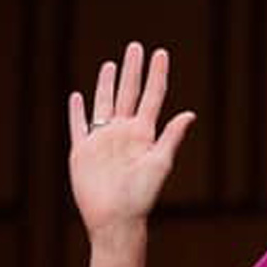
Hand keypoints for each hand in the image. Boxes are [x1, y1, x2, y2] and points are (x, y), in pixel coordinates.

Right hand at [67, 41, 196, 233]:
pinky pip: (78, 126)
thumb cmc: (140, 197)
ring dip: (107, 84)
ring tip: (111, 64)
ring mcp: (102, 141)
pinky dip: (77, 111)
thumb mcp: (159, 164)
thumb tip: (190, 114)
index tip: (161, 53)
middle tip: (136, 47)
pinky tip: (77, 97)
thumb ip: (171, 138)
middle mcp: (123, 133)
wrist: (115, 220)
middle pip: (128, 93)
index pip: (152, 97)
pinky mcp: (83, 152)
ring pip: (104, 104)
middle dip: (133, 70)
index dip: (157, 74)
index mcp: (143, 134)